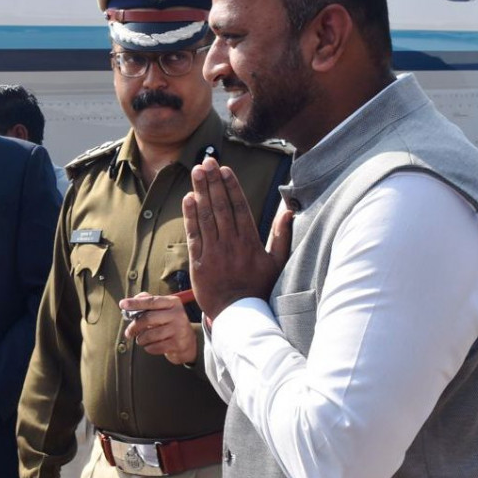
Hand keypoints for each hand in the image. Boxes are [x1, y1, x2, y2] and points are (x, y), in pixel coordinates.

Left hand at [120, 291, 197, 364]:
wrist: (188, 342)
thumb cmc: (169, 323)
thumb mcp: (162, 309)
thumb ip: (147, 302)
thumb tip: (128, 303)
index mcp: (172, 302)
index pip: (151, 301)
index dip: (135, 303)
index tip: (122, 304)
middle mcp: (178, 314)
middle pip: (148, 318)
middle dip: (134, 326)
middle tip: (128, 332)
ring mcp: (179, 329)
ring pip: (150, 335)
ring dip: (141, 339)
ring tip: (141, 340)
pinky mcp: (178, 344)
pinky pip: (155, 347)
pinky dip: (148, 348)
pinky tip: (150, 346)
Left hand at [182, 157, 292, 321]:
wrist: (239, 315)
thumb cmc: (259, 288)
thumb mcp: (278, 263)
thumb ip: (282, 235)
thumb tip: (289, 210)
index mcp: (250, 241)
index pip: (239, 207)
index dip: (230, 186)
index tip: (224, 169)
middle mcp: (231, 243)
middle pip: (220, 206)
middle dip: (213, 182)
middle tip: (206, 162)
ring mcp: (214, 252)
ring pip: (206, 216)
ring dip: (200, 192)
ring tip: (196, 172)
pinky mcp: (198, 262)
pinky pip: (193, 235)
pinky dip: (190, 216)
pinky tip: (188, 199)